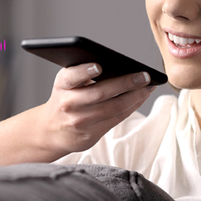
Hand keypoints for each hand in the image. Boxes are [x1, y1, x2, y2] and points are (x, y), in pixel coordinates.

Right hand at [39, 63, 154, 154]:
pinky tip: (141, 97)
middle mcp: (69, 104)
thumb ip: (83, 74)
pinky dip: (132, 106)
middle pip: (100, 93)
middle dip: (126, 83)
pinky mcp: (91, 134)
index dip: (84, 71)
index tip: (98, 66)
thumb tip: (120, 66)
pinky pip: (117, 118)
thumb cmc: (65, 98)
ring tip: (148, 86)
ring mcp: (80, 121)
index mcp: (62, 86)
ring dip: (135, 96)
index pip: (71, 77)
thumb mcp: (66, 83)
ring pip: (114, 107)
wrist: (52, 130)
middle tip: (144, 76)